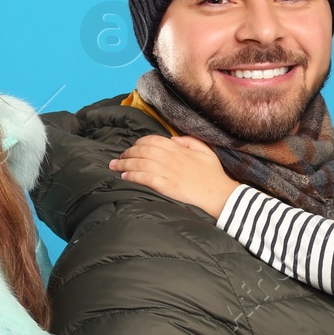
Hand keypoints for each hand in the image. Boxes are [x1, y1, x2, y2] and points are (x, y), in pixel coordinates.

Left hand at [110, 135, 239, 217]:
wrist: (219, 195)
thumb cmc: (213, 175)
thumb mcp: (205, 151)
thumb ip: (189, 141)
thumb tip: (172, 139)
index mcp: (179, 149)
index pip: (153, 140)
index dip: (139, 142)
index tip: (132, 148)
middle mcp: (171, 158)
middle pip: (142, 150)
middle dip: (127, 152)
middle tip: (118, 158)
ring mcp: (168, 172)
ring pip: (140, 163)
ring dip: (124, 164)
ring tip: (114, 166)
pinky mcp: (167, 186)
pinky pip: (145, 178)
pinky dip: (132, 176)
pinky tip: (124, 176)